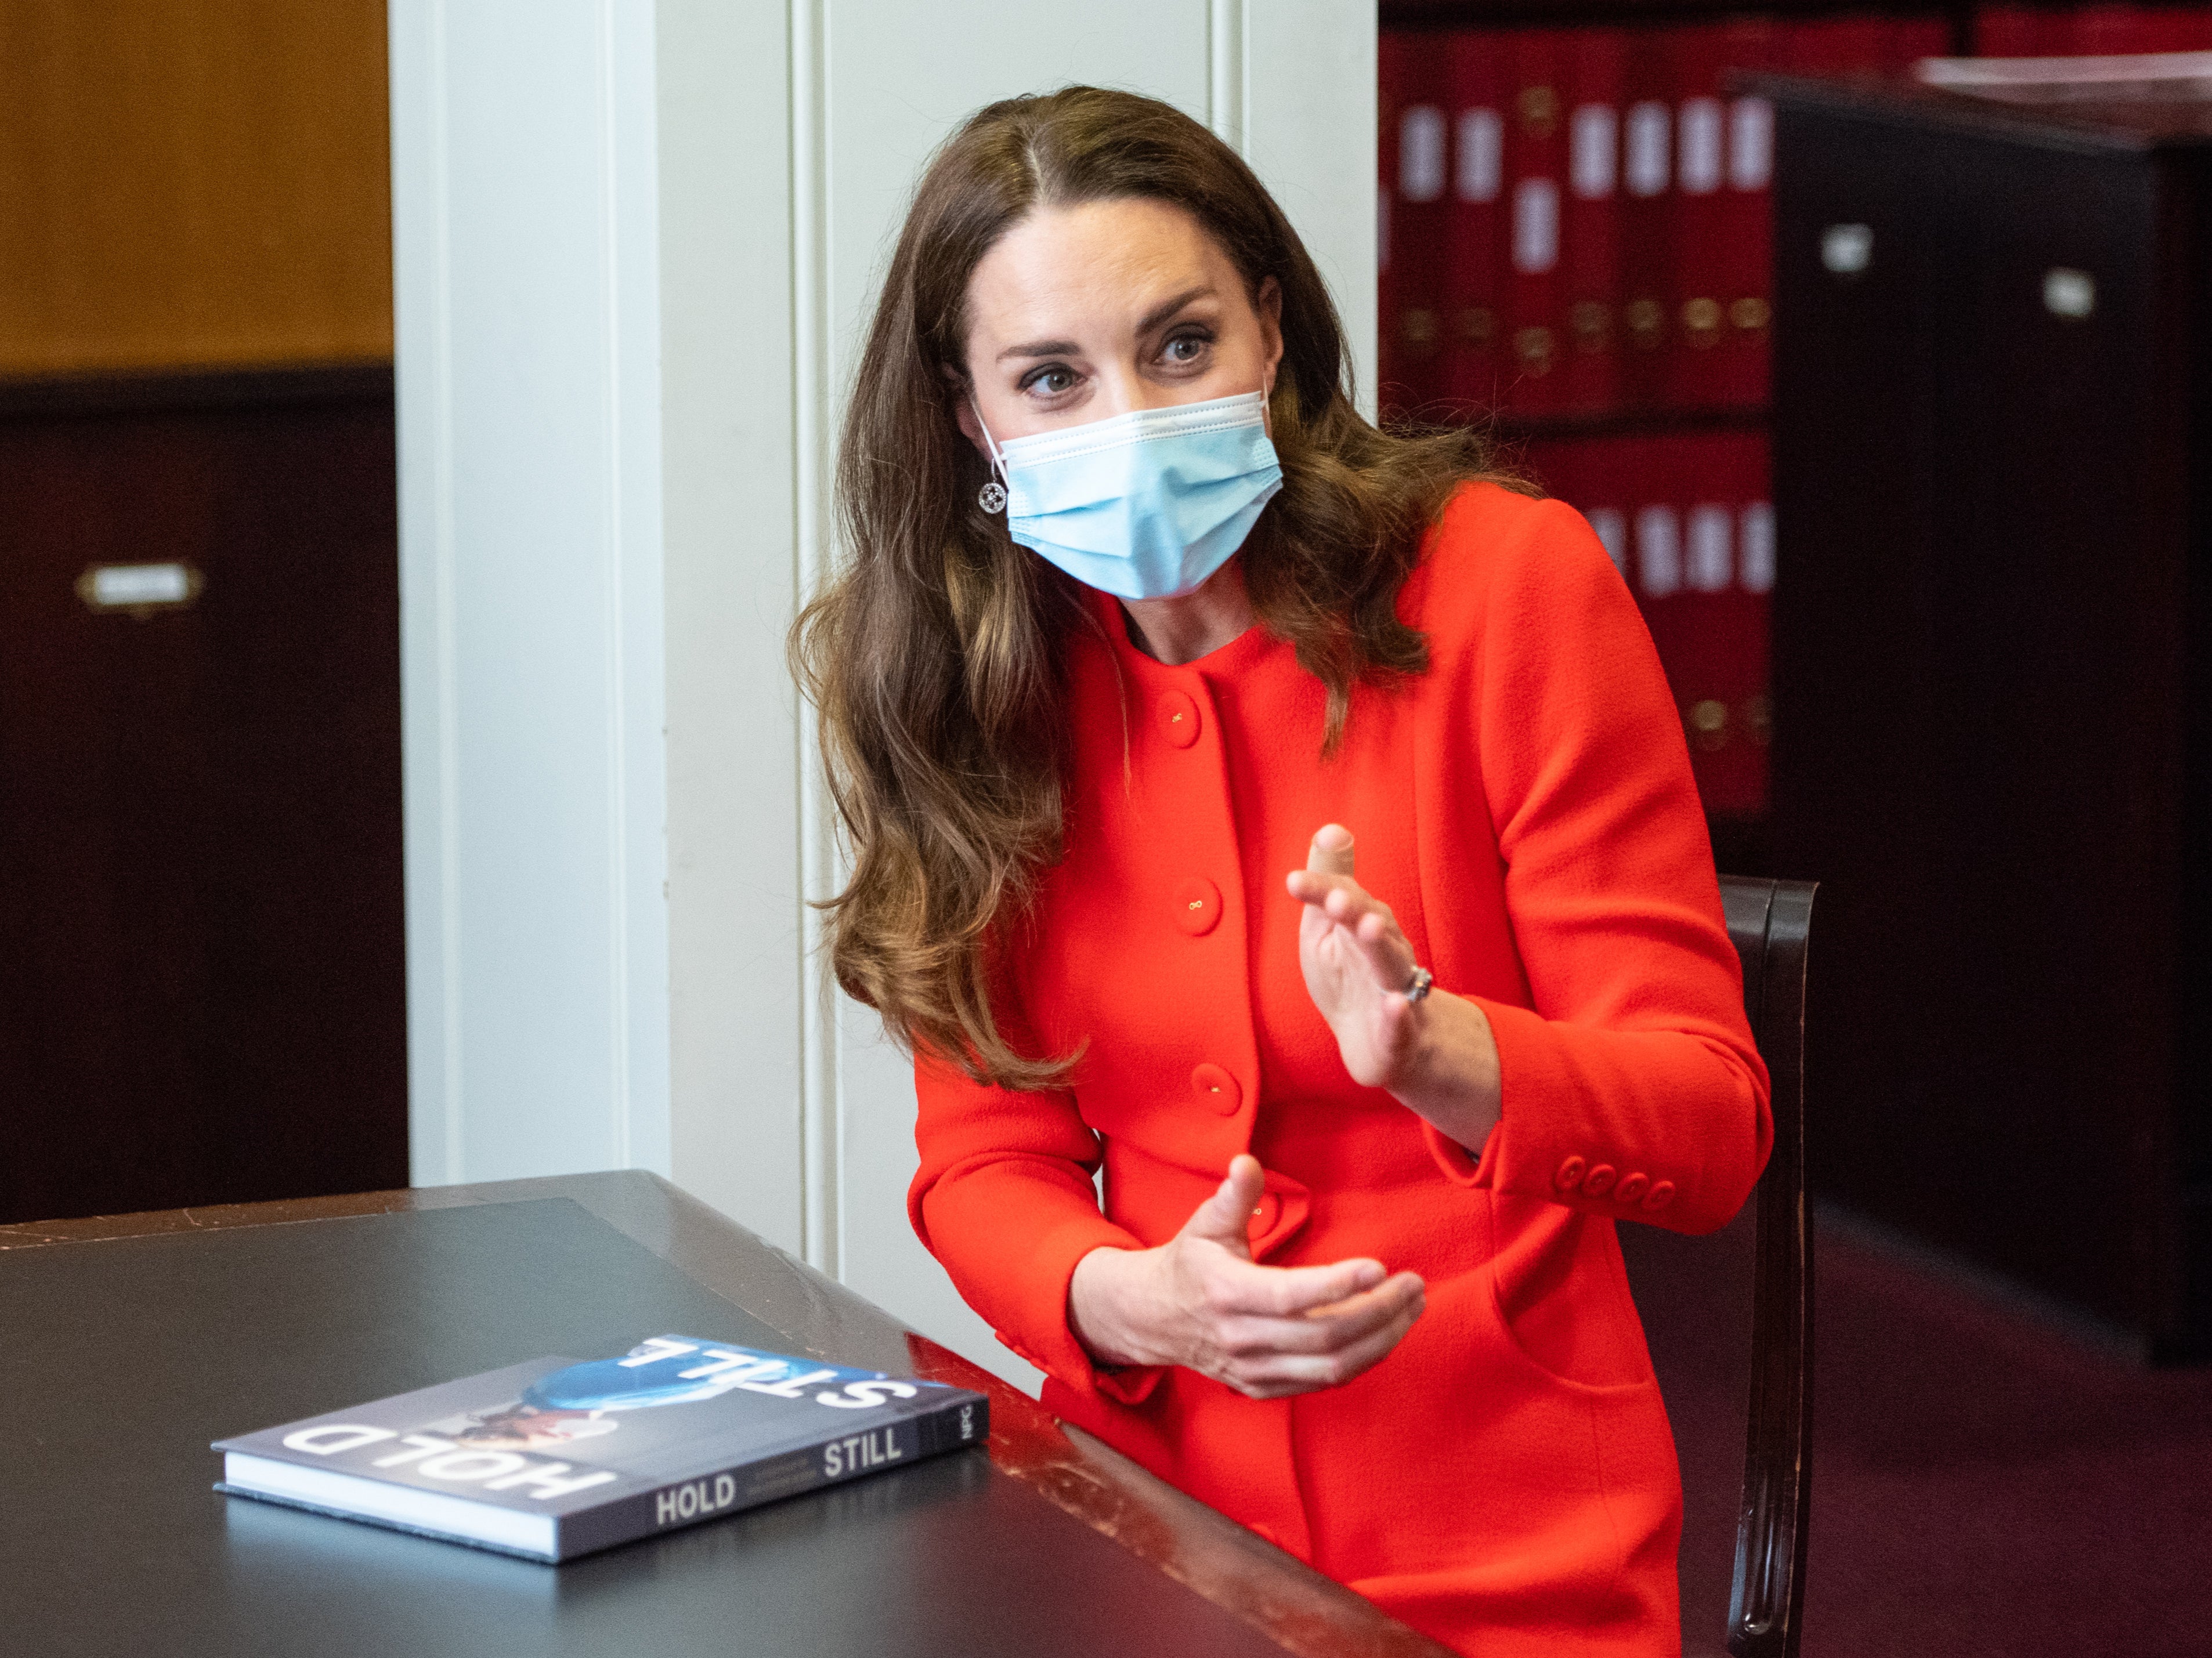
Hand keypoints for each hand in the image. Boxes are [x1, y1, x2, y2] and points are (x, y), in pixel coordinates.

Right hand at [1067, 1155, 1425, 1398]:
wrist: (1153, 1319)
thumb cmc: (1189, 1263)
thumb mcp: (1204, 1224)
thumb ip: (1232, 1196)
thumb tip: (1246, 1162)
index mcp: (1227, 1294)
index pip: (1291, 1297)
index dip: (1339, 1285)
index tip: (1380, 1267)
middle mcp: (1241, 1339)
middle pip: (1324, 1335)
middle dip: (1379, 1312)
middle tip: (1413, 1284)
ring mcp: (1254, 1370)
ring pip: (1332, 1366)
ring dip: (1381, 1339)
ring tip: (1411, 1307)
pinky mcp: (1264, 1387)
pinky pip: (1324, 1381)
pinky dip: (1362, 1360)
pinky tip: (1386, 1332)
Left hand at [1284, 824, 1428, 1089]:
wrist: (1377, 1041)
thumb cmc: (1348, 975)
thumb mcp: (1328, 928)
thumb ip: (1328, 882)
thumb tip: (1330, 829)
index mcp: (1362, 925)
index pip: (1342, 899)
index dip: (1321, 888)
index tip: (1293, 881)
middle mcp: (1383, 950)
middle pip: (1372, 924)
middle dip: (1356, 909)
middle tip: (1336, 899)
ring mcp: (1394, 989)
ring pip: (1391, 965)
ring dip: (1380, 945)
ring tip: (1370, 927)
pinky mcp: (1398, 1031)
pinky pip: (1401, 1023)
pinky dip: (1398, 1015)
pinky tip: (1395, 1006)